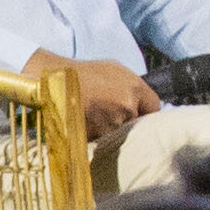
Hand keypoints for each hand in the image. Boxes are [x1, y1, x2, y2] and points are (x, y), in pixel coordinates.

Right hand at [28, 51, 159, 142]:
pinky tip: (88, 123)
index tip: (139, 112)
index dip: (146, 111)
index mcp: (135, 88)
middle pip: (137, 123)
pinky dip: (98, 135)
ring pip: (119, 133)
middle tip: (112, 113)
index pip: (154, 108)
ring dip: (111, 129)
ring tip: (95, 115)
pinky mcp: (97, 137)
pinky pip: (103, 140)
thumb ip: (133, 85)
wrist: (55, 82)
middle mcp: (128, 108)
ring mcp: (112, 124)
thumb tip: (143, 101)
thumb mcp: (114, 69)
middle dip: (127, 121)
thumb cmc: (84, 73)